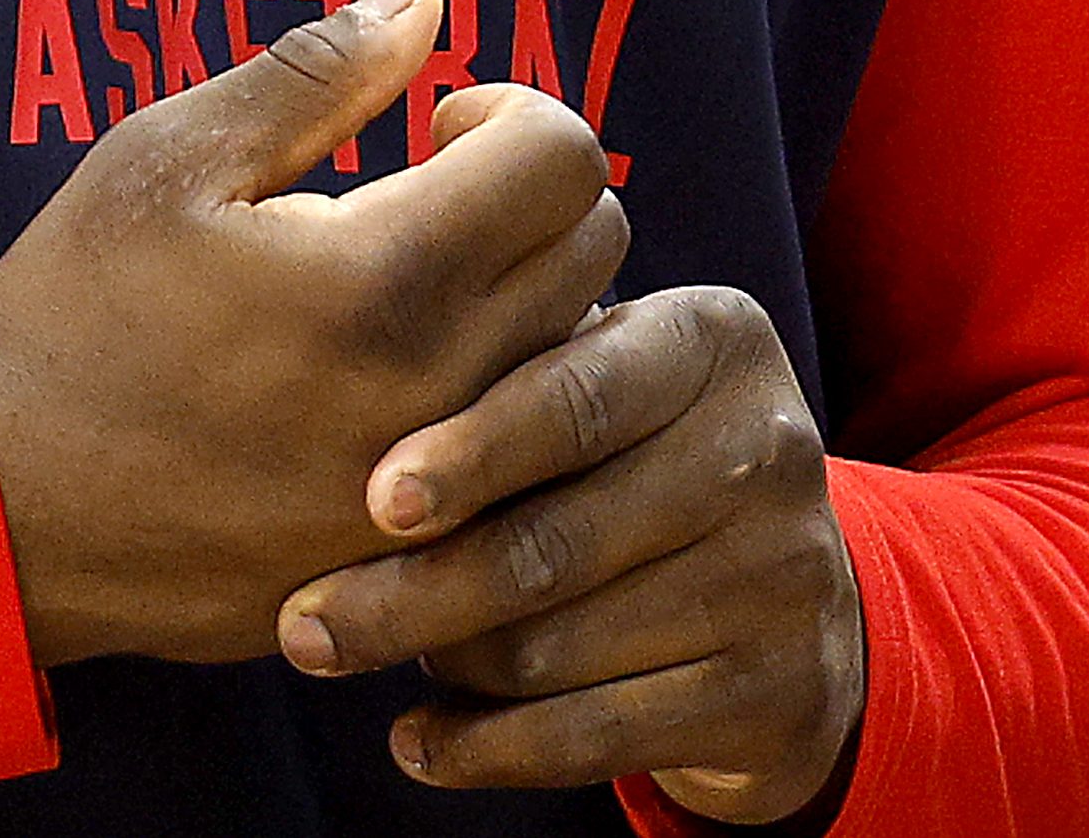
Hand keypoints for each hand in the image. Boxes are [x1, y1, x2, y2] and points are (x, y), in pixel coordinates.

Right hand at [0, 0, 628, 666]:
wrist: (3, 511)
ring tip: (413, 292)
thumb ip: (315, 71)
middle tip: (430, 194)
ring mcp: (444, 493)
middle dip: (532, 194)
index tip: (436, 127)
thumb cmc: (72, 315)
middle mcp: (445, 391)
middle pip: (598, 250)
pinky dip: (505, 409)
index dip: (513, 113)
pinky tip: (403, 390)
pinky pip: (530, 466)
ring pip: (577, 362)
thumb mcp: (168, 158)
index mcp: (387, 275)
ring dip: (528, 300)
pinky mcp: (424, 564)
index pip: (567, 157)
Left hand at [271, 283, 862, 820]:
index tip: (373, 501)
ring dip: (440, 664)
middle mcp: (768, 447)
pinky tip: (419, 742)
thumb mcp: (600, 375)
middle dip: (411, 592)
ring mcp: (784, 576)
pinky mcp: (778, 692)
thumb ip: (504, 361)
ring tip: (356, 653)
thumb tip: (329, 395)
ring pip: (559, 648)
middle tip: (302, 623)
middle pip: (555, 542)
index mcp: (712, 340)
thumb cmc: (629, 452)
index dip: (470, 453)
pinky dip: (490, 750)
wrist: (787, 595)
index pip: (576, 397)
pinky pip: (599, 736)